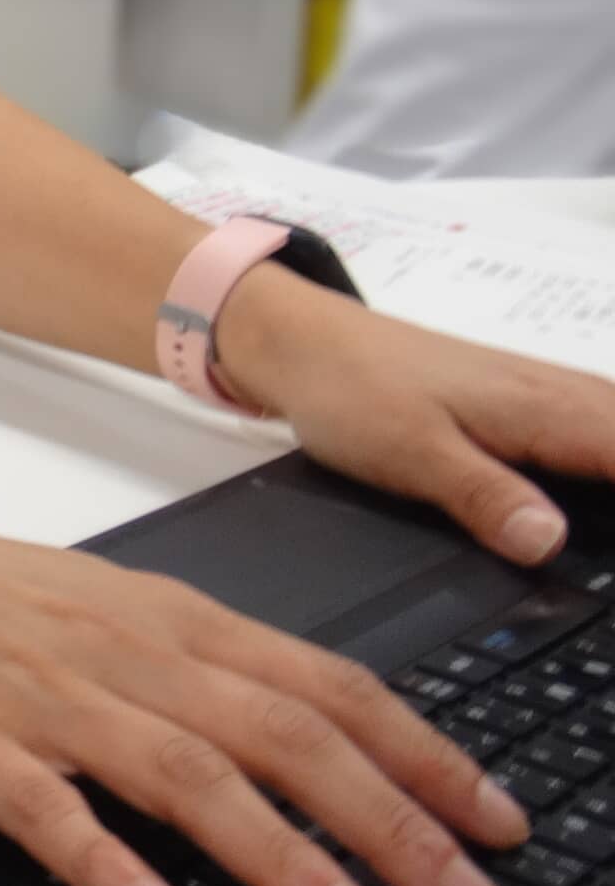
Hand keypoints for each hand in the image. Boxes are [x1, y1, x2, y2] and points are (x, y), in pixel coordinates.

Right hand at [0, 500, 527, 885]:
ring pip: (183, 771)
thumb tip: (311, 752)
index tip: (494, 820)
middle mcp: (120, 652)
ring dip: (279, 853)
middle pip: (275, 731)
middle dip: (386, 819)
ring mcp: (42, 694)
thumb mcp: (102, 612)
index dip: (418, 754)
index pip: (319, 683)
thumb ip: (197, 674)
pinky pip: (46, 806)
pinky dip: (109, 860)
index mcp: (162, 619)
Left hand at [217, 266, 614, 565]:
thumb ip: (484, 496)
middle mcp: (563, 396)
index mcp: (549, 409)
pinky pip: (605, 438)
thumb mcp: (412, 452)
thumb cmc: (352, 389)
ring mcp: (550, 398)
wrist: (302, 342)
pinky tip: (607, 510)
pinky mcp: (529, 408)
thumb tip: (549, 544)